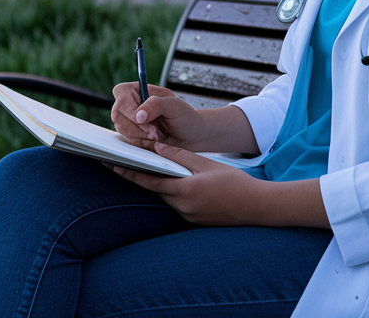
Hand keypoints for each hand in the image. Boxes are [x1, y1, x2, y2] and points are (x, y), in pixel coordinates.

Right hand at [110, 83, 203, 149]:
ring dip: (142, 136)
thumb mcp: (175, 105)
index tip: (141, 119)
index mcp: (138, 89)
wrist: (190, 135)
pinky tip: (156, 140)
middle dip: (137, 127)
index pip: (121, 93)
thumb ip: (156, 105)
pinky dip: (144, 143)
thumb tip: (138, 115)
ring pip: (123, 130)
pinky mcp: (133, 135)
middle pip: (118, 115)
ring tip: (158, 134)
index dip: (128, 108)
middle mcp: (131, 104)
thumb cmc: (184, 116)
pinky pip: (130, 141)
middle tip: (154, 131)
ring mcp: (130, 120)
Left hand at [112, 143, 267, 224]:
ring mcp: (188, 216)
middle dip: (142, 175)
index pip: (148, 181)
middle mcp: (182, 207)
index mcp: (184, 191)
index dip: (127, 172)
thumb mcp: (207, 164)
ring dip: (159, 184)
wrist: (258, 207)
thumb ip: (180, 156)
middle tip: (124, 161)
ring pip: (166, 196)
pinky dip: (173, 192)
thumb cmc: (235, 184)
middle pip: (155, 189)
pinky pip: (177, 203)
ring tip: (151, 168)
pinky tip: (175, 182)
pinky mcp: (194, 220)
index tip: (111, 164)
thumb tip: (157, 148)